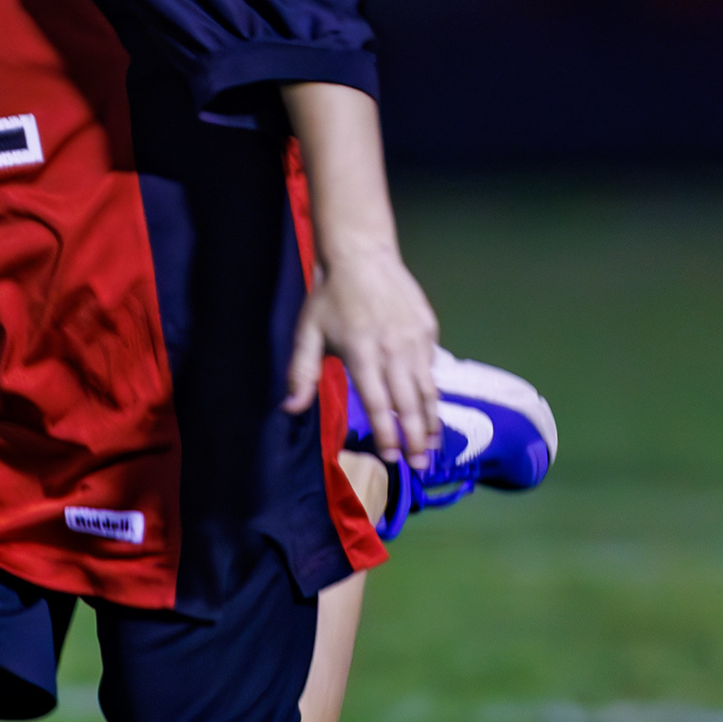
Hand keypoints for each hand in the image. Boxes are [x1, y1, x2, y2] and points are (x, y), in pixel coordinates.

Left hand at [283, 242, 440, 466]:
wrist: (363, 256)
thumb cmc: (330, 296)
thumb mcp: (308, 333)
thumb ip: (302, 373)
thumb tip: (290, 408)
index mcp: (363, 355)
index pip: (378, 404)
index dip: (387, 433)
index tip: (392, 456)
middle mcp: (394, 351)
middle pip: (410, 404)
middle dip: (416, 439)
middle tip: (420, 465)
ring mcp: (416, 340)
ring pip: (428, 389)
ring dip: (431, 420)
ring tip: (432, 445)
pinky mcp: (429, 330)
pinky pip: (432, 367)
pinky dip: (432, 391)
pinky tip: (430, 408)